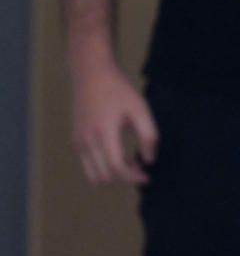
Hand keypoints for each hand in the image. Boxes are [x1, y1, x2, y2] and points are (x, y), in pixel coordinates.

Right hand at [69, 56, 157, 185]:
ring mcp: (78, 143)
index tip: (146, 177)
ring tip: (129, 166)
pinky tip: (117, 155)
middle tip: (140, 170)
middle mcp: (86, 142)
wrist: (91, 76)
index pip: (116, 167)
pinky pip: (87, 165)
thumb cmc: (118, 91)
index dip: (132, 177)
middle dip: (123, 179)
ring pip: (92, 175)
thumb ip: (148, 135)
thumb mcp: (140, 109)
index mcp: (104, 133)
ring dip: (111, 177)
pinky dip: (101, 168)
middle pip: (103, 176)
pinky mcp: (75, 141)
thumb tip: (149, 159)